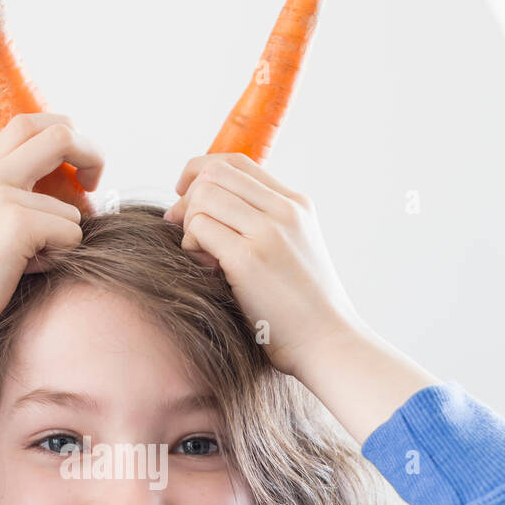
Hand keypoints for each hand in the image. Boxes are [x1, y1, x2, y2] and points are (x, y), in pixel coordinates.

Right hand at [0, 112, 103, 341]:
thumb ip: (15, 199)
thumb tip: (75, 193)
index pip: (28, 123)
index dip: (64, 133)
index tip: (75, 169)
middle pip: (59, 133)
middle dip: (91, 154)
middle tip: (94, 184)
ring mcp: (1, 195)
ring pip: (72, 206)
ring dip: (66, 239)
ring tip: (32, 261)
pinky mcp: (17, 223)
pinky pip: (71, 233)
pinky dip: (61, 257)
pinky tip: (28, 271)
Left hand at [162, 154, 364, 378]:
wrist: (327, 342)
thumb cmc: (300, 309)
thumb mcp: (290, 253)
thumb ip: (259, 226)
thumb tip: (201, 209)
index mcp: (296, 204)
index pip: (237, 163)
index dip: (201, 171)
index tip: (183, 194)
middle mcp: (285, 210)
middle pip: (215, 173)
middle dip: (187, 197)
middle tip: (177, 227)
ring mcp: (269, 231)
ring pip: (204, 196)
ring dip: (189, 224)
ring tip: (200, 255)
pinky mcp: (249, 258)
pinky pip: (200, 228)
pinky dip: (191, 246)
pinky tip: (206, 269)